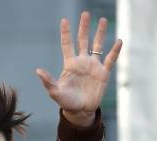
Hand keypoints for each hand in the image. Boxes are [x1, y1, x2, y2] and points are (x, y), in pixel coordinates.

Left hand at [36, 11, 122, 126]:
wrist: (80, 111)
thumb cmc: (66, 102)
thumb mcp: (55, 92)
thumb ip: (48, 81)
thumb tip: (38, 70)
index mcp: (70, 64)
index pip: (67, 44)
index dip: (66, 32)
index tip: (64, 20)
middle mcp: (82, 62)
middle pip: (83, 40)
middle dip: (84, 27)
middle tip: (85, 14)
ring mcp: (93, 66)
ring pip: (97, 46)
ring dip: (100, 33)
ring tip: (103, 20)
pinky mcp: (103, 73)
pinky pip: (110, 60)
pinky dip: (114, 51)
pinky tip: (119, 41)